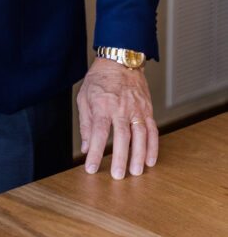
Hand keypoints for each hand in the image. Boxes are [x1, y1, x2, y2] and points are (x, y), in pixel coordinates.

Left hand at [76, 56, 157, 178]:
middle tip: (117, 176)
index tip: (91, 168)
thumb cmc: (99, 79)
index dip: (95, 152)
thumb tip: (85, 147)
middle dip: (120, 158)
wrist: (120, 61)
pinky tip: (150, 160)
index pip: (98, 132)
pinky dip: (153, 146)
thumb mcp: (84, 97)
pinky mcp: (147, 109)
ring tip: (136, 172)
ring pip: (140, 135)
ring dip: (139, 155)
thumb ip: (85, 123)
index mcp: (102, 104)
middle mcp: (121, 107)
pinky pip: (153, 130)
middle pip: (121, 136)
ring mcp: (136, 108)